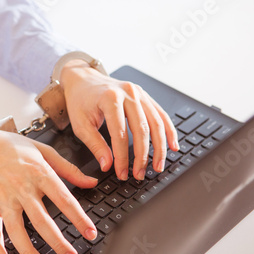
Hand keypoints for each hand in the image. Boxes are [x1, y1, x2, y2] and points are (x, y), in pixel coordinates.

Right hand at [0, 127, 97, 253]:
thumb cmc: (11, 146)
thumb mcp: (43, 151)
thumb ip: (68, 169)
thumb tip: (91, 181)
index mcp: (39, 172)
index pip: (63, 199)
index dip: (79, 218)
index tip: (90, 233)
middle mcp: (21, 187)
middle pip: (42, 220)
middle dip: (57, 242)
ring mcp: (3, 198)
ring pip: (17, 229)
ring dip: (29, 251)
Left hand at [60, 60, 179, 180]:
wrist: (83, 79)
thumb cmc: (80, 100)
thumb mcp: (81, 125)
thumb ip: (95, 145)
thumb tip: (107, 165)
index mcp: (110, 99)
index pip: (120, 134)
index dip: (122, 157)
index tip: (122, 173)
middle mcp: (128, 93)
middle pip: (142, 129)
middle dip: (143, 156)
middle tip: (140, 174)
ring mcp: (139, 93)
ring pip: (156, 123)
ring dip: (160, 147)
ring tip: (158, 166)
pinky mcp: (145, 95)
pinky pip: (161, 114)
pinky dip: (168, 131)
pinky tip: (173, 145)